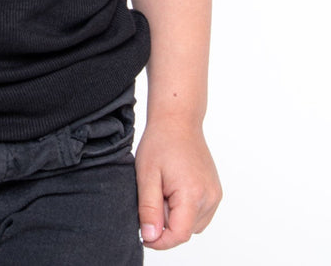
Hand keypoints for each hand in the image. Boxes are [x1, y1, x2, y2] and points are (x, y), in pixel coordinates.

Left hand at [135, 118, 221, 249]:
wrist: (178, 120)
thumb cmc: (161, 142)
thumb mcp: (146, 175)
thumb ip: (148, 209)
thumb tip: (151, 237)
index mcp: (193, 194)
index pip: (179, 235)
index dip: (159, 240)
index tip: (144, 233)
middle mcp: (210, 197)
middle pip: (185, 231)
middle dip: (165, 223)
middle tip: (154, 195)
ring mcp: (215, 195)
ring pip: (192, 225)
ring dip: (176, 216)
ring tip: (164, 189)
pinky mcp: (215, 192)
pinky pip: (199, 215)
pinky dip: (185, 210)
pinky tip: (174, 188)